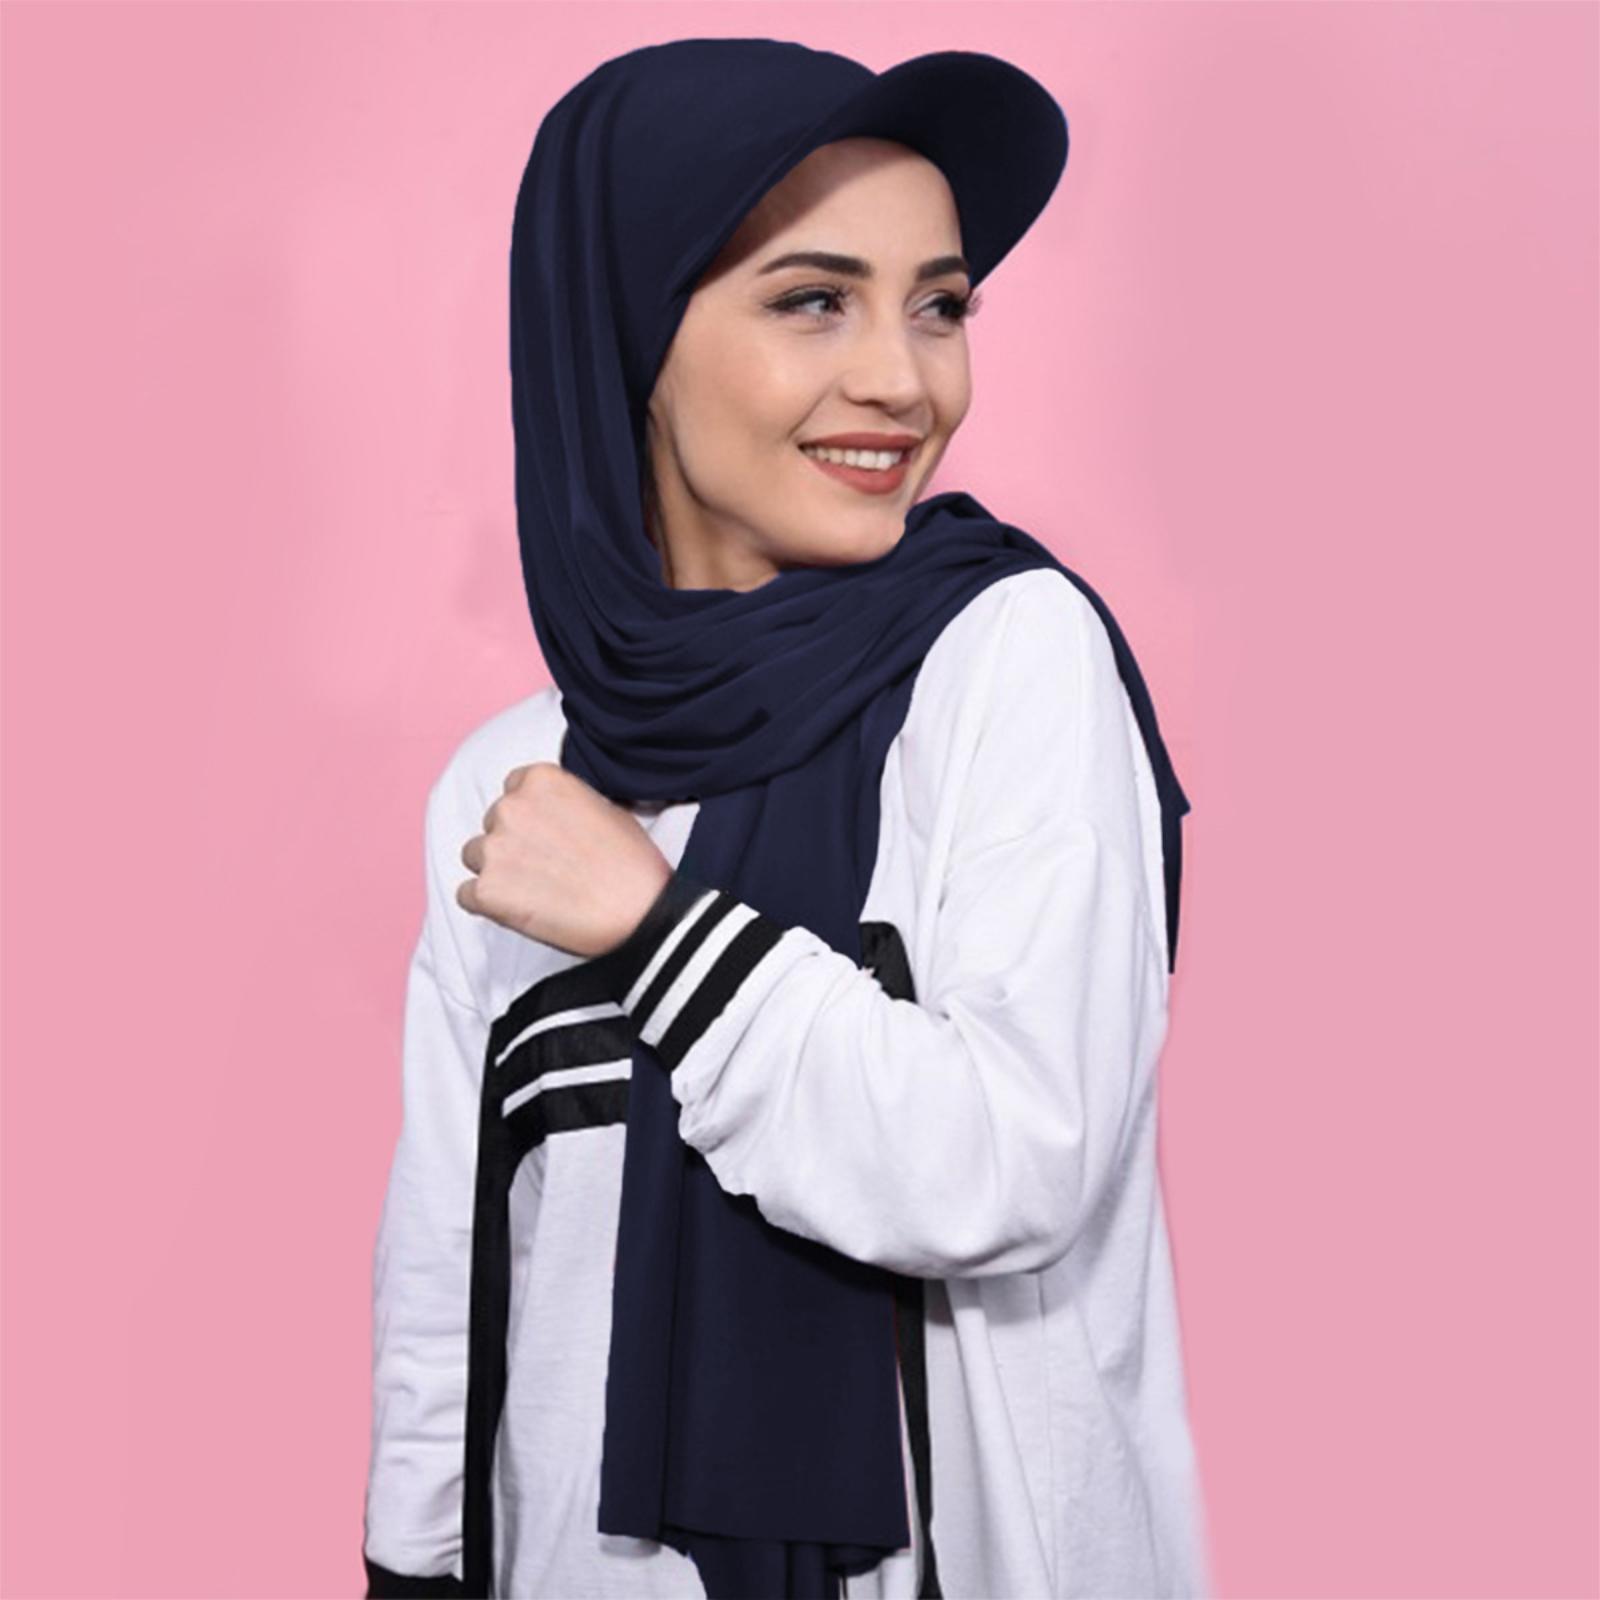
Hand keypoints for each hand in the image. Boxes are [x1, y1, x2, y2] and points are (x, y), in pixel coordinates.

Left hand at [456, 762, 673, 959]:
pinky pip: (467, 895)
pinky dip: (489, 906)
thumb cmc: (632, 864)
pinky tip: (522, 912)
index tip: (546, 837)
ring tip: (536, 892)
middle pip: (492, 824)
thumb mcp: (607, 808)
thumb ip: (566, 803)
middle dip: (512, 844)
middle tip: (546, 870)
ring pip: (475, 857)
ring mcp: (494, 849)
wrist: (640, 913)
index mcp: (540, 780)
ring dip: (497, 873)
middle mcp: (510, 807)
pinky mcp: (486, 891)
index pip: (513, 791)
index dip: (530, 817)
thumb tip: (555, 815)